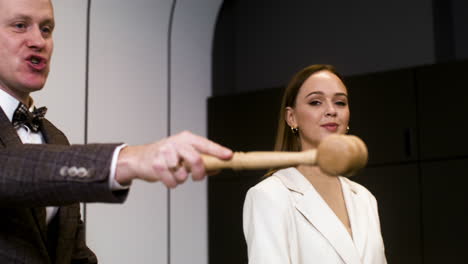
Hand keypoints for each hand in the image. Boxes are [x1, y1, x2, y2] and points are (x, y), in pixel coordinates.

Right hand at [115, 131, 231, 187]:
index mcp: (186, 138)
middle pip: (195, 159)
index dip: (218, 151)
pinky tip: (169, 178)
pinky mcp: (156, 164)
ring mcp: (165, 152)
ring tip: (177, 174)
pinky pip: (171, 181)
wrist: (141, 158)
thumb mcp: (184, 153)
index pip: (205, 144)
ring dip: (182, 179)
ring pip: (183, 173)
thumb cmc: (166, 155)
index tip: (228, 156)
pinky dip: (172, 183)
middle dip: (199, 173)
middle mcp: (176, 143)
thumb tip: (217, 167)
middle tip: (197, 177)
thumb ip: (202, 160)